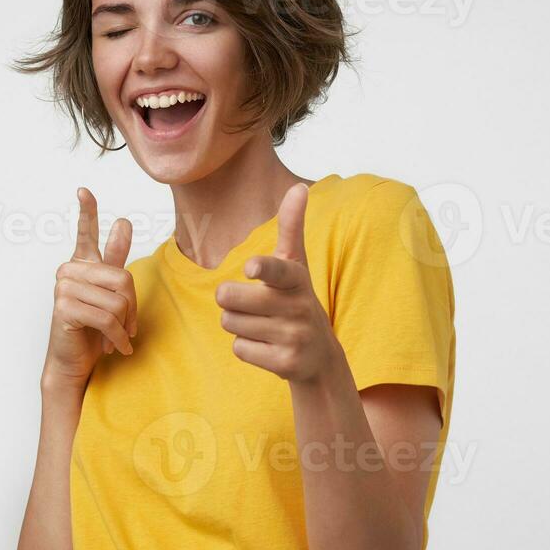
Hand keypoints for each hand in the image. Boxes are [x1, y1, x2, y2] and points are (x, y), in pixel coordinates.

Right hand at [43, 187, 137, 388]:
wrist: (74, 361)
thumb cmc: (92, 328)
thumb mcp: (110, 294)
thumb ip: (115, 261)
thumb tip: (123, 222)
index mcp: (82, 264)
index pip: (85, 232)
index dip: (87, 211)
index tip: (84, 190)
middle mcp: (69, 270)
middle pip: (123, 279)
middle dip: (132, 309)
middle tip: (128, 328)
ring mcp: (64, 287)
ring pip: (117, 301)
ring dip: (124, 327)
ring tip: (117, 339)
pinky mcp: (64, 307)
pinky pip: (107, 318)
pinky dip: (117, 338)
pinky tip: (115, 347)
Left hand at [215, 182, 339, 383]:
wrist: (320, 356)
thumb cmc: (297, 299)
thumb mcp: (296, 265)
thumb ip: (292, 227)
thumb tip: (299, 186)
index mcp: (297, 279)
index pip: (277, 270)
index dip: (262, 268)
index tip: (252, 268)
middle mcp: (298, 307)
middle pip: (229, 299)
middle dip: (230, 301)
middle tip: (251, 304)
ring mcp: (294, 337)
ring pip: (231, 324)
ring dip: (238, 325)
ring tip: (263, 325)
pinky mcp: (286, 363)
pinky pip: (240, 349)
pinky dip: (247, 348)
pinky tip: (267, 347)